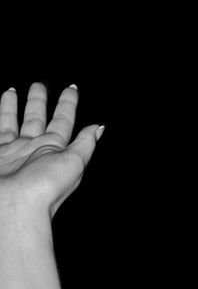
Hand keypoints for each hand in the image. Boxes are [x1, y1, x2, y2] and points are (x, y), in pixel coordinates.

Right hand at [0, 83, 101, 216]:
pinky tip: (3, 101)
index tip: (72, 88)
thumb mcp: (74, 163)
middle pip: (39, 118)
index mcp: (56, 150)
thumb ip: (84, 144)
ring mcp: (17, 151)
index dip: (68, 104)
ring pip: (17, 121)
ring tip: (15, 88)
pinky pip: (2, 128)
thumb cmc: (45, 188)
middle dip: (40, 100)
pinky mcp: (0, 152)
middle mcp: (36, 149)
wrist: (16, 204)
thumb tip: (97, 128)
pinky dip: (2, 113)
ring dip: (17, 105)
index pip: (64, 121)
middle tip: (39, 84)